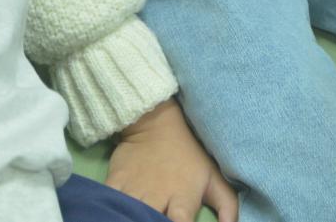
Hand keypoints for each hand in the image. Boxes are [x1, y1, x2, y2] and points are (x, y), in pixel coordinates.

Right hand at [105, 98, 238, 221]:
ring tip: (132, 218)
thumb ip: (227, 207)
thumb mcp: (214, 178)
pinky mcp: (115, 181)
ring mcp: (134, 190)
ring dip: (129, 217)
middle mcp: (157, 198)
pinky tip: (114, 212)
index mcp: (182, 200)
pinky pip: (107, 202)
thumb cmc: (189, 154)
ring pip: (126, 215)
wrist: (156, 123)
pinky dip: (108, 209)